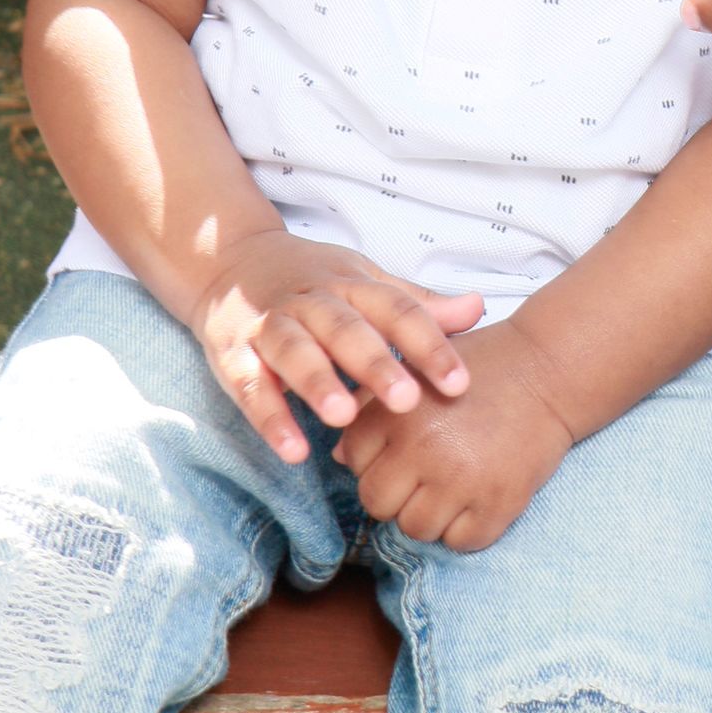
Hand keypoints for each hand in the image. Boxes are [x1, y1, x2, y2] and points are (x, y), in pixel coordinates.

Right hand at [192, 231, 482, 462]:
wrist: (232, 262)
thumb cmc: (315, 282)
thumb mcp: (366, 283)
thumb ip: (418, 304)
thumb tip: (479, 308)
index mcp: (351, 285)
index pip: (396, 310)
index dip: (429, 344)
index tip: (460, 383)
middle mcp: (311, 302)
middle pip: (345, 329)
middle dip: (376, 364)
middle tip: (407, 400)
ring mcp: (270, 326)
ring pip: (294, 351)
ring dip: (318, 382)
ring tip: (343, 417)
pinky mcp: (234, 355)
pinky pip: (250, 386)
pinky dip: (270, 418)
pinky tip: (294, 450)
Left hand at [338, 318, 575, 549]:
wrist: (551, 369)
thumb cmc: (482, 365)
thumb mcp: (419, 368)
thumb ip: (371, 404)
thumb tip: (336, 455)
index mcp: (398, 413)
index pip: (352, 462)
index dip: (374, 459)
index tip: (401, 450)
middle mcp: (424, 449)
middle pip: (377, 504)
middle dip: (396, 493)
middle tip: (426, 473)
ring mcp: (461, 481)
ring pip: (415, 529)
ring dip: (430, 513)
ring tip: (454, 483)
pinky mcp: (497, 504)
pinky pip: (460, 542)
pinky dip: (466, 528)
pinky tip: (478, 497)